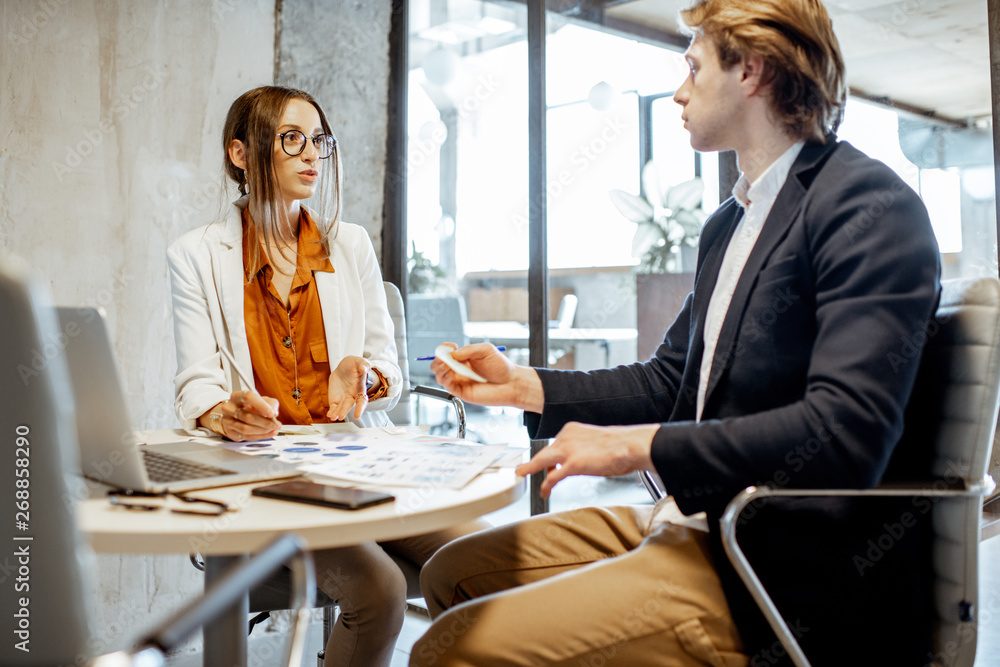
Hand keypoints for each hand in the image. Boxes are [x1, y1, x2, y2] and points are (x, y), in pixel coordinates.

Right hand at [202, 390, 280, 441]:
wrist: (235, 414)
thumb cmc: (250, 405)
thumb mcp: (262, 400)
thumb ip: (271, 403)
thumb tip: (274, 413)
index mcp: (237, 396)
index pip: (248, 397)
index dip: (262, 406)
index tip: (272, 413)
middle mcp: (229, 407)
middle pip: (248, 416)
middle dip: (265, 422)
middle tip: (276, 424)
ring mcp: (227, 420)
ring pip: (246, 429)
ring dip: (263, 431)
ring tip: (273, 429)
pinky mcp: (230, 431)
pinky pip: (245, 436)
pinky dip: (260, 436)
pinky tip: (268, 433)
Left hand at [327, 355, 371, 420]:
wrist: (344, 367)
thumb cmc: (354, 365)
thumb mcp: (359, 361)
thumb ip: (363, 365)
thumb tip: (365, 369)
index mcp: (360, 389)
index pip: (362, 400)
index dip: (360, 408)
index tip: (357, 415)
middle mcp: (352, 396)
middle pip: (349, 406)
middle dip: (344, 411)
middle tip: (340, 416)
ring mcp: (343, 399)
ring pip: (340, 408)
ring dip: (337, 413)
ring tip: (333, 417)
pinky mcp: (335, 399)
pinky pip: (334, 407)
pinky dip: (332, 411)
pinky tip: (329, 415)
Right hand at [431, 343, 542, 411]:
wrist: (511, 383)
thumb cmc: (501, 367)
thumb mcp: (485, 350)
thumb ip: (468, 350)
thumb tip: (453, 354)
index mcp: (463, 359)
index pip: (446, 353)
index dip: (444, 349)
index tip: (450, 346)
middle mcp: (459, 370)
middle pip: (439, 365)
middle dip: (437, 360)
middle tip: (444, 358)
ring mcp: (460, 381)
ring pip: (440, 376)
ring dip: (440, 369)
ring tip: (447, 365)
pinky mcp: (462, 392)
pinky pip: (447, 387)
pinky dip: (445, 379)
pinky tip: (451, 374)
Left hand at [515, 422, 657, 496]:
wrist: (631, 446)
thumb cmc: (621, 446)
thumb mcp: (595, 442)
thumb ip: (583, 448)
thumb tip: (582, 459)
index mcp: (572, 430)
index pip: (554, 444)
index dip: (549, 457)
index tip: (547, 463)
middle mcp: (567, 437)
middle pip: (544, 452)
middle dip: (533, 462)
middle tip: (523, 468)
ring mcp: (568, 450)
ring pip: (541, 461)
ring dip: (531, 469)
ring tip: (523, 476)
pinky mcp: (573, 464)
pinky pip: (552, 477)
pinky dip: (546, 485)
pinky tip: (544, 492)